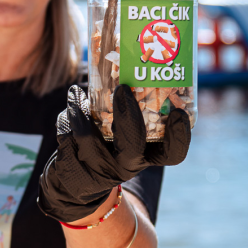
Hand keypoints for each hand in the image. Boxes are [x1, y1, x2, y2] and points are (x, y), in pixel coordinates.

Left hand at [38, 84, 190, 222]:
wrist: (76, 184)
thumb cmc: (109, 148)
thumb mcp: (128, 136)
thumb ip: (136, 110)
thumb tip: (136, 63)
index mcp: (147, 156)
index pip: (173, 154)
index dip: (180, 136)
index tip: (178, 112)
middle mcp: (127, 165)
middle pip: (132, 145)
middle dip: (127, 115)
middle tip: (123, 89)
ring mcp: (99, 169)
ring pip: (87, 136)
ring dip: (80, 111)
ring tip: (76, 93)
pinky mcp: (73, 169)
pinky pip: (67, 135)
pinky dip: (67, 117)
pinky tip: (71, 105)